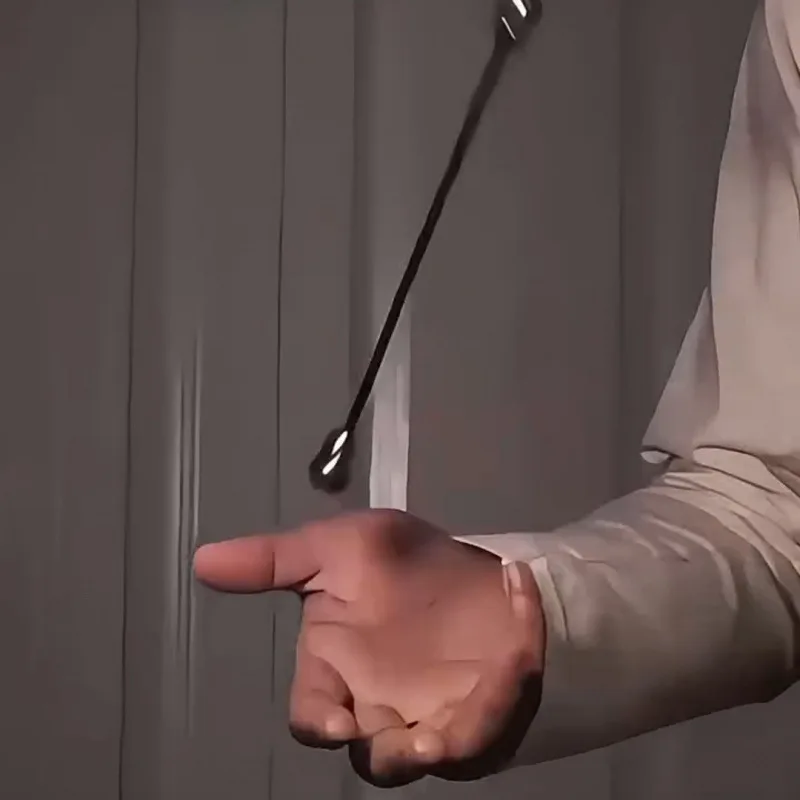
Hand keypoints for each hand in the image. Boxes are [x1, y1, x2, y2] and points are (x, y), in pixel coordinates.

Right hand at [193, 509, 544, 786]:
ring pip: (435, 754)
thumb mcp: (339, 549)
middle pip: (375, 756)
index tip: (339, 722)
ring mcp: (433, 715)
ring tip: (461, 721)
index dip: (320, 723)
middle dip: (393, 755)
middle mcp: (380, 705)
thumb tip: (202, 559)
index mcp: (338, 669)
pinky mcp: (484, 711)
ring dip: (451, 739)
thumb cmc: (401, 563)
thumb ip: (277, 560)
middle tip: (418, 743)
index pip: (315, 713)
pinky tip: (511, 634)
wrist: (472, 565)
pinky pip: (494, 720)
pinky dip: (503, 691)